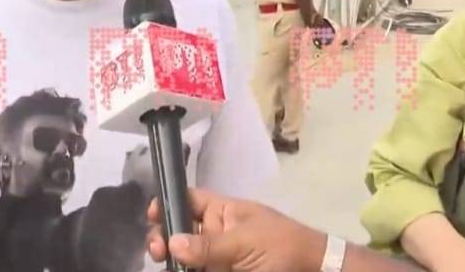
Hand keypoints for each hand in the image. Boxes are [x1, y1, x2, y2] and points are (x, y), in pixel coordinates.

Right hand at [146, 188, 325, 271]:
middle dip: (162, 238)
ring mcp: (215, 258)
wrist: (311, 271)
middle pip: (178, 232)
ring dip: (170, 261)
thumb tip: (172, 241)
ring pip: (182, 258)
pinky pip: (194, 271)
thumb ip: (209, 245)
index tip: (153, 215)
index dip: (169, 203)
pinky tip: (175, 270)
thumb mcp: (245, 242)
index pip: (189, 200)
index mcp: (222, 212)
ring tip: (164, 264)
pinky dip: (182, 271)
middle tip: (158, 251)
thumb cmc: (282, 246)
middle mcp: (214, 234)